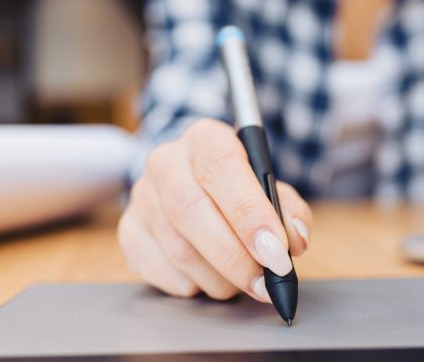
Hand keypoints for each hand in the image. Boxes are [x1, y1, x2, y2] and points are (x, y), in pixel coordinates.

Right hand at [118, 118, 311, 301]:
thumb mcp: (271, 187)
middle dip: (234, 256)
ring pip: (177, 248)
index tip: (276, 250)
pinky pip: (160, 270)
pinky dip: (193, 285)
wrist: (196, 185)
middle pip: (190, 211)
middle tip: (264, 283)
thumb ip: (289, 209)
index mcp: (205, 138)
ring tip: (244, 283)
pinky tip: (211, 278)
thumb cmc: (240, 188)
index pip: (220, 168)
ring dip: (218, 277)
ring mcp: (141, 196)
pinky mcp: (129, 231)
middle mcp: (165, 161)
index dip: (249, 213)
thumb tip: (294, 239)